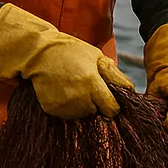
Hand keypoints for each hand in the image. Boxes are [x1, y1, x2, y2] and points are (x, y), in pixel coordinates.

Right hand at [0, 3, 130, 117]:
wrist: (39, 54)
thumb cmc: (71, 52)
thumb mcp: (96, 56)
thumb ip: (113, 74)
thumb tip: (128, 89)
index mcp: (92, 83)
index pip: (111, 109)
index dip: (113, 106)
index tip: (110, 101)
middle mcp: (78, 97)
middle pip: (96, 112)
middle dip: (96, 103)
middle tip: (89, 88)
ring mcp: (64, 105)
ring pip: (82, 115)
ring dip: (83, 106)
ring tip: (75, 88)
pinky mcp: (52, 109)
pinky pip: (67, 115)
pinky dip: (69, 107)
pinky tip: (64, 92)